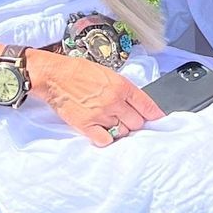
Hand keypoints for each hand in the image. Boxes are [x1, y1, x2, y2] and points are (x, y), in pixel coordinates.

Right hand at [29, 49, 163, 146]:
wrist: (55, 76)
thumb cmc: (79, 71)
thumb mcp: (108, 74)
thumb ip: (123, 89)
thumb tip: (136, 103)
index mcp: (121, 86)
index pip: (147, 105)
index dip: (154, 114)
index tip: (157, 119)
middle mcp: (114, 102)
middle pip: (137, 123)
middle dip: (134, 122)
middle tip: (126, 119)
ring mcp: (101, 115)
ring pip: (122, 132)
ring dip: (120, 130)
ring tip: (111, 123)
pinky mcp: (86, 126)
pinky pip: (105, 140)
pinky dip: (106, 139)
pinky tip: (102, 132)